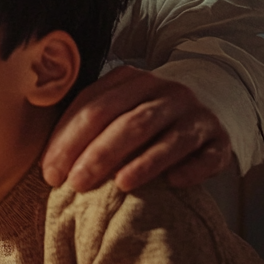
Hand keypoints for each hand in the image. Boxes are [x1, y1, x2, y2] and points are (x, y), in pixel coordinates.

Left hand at [42, 65, 232, 192]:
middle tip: (75, 183)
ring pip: (168, 136)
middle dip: (98, 154)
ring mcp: (195, 113)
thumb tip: (44, 159)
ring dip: (142, 162)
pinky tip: (174, 183)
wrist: (197, 112)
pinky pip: (207, 154)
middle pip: (128, 122)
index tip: (50, 172)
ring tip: (119, 184)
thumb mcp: (111, 109)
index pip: (93, 106)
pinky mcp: (219, 138)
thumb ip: (82, 120)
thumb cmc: (139, 118)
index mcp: (130, 79)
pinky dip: (192, 168)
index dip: (68, 140)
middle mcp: (165, 91)